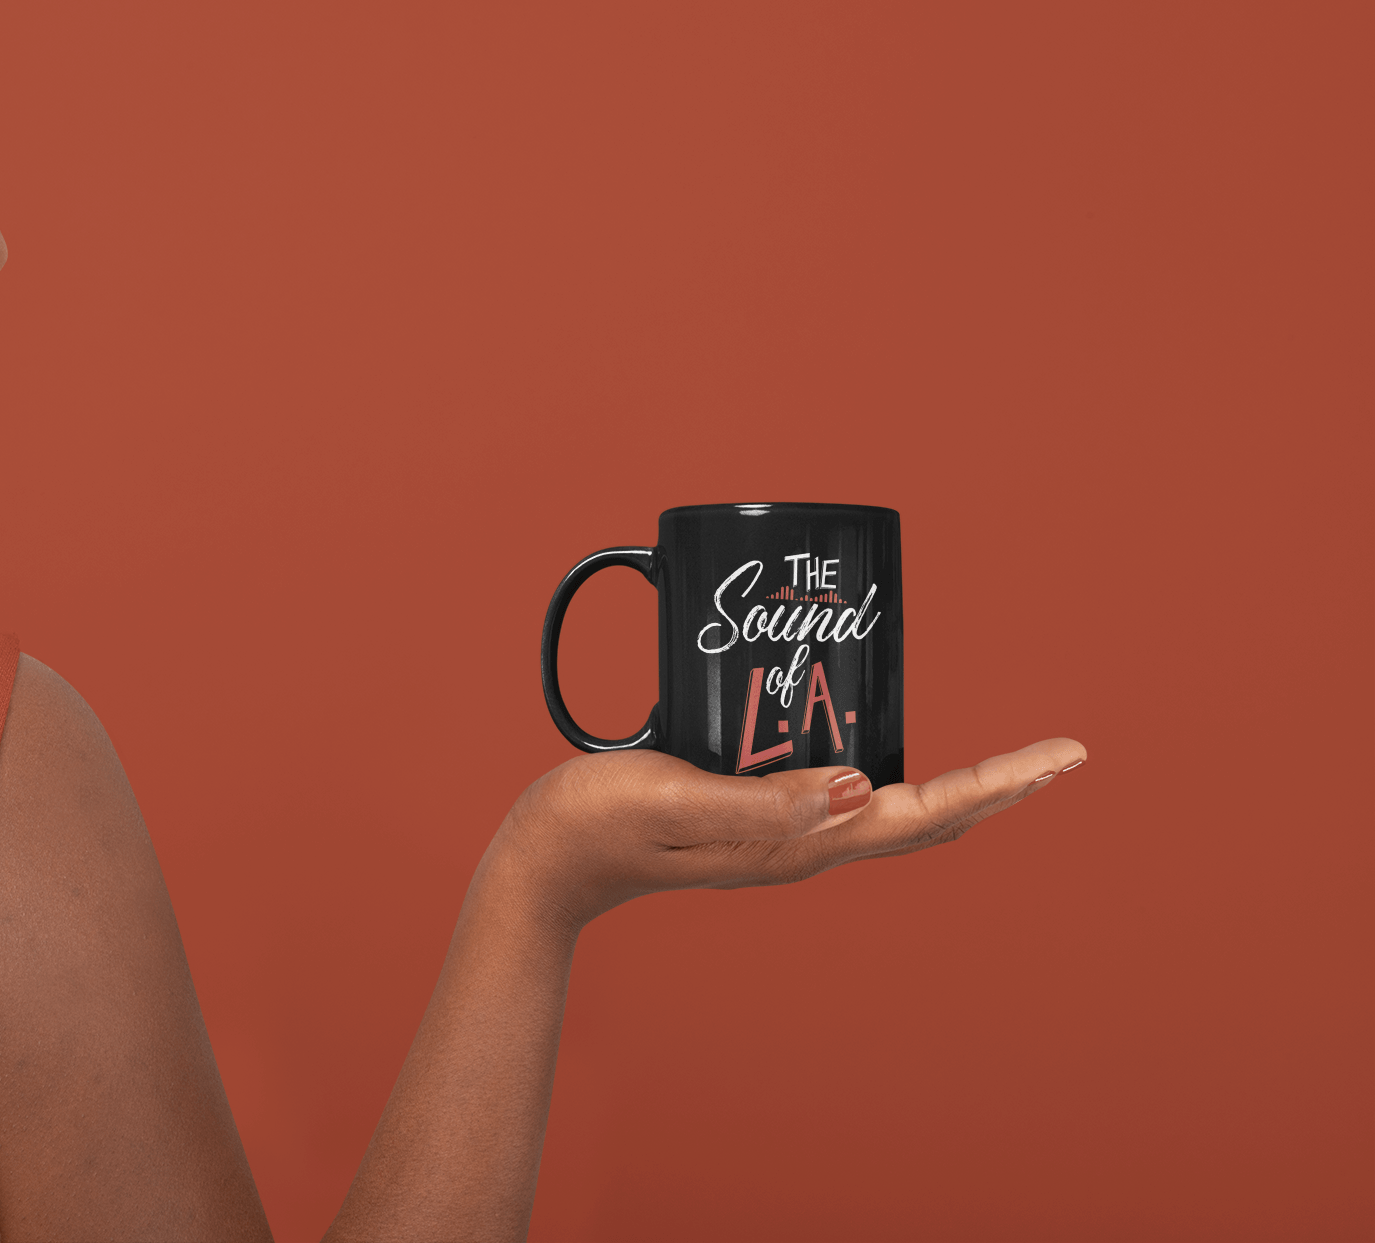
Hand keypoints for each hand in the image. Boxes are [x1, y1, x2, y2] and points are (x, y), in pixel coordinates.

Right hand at [492, 737, 1086, 928]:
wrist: (546, 863)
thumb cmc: (597, 823)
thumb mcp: (672, 800)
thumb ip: (758, 804)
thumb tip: (857, 791)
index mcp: (796, 844)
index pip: (923, 813)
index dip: (999, 783)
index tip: (1064, 754)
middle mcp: (803, 846)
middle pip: (928, 820)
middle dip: (1002, 789)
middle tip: (1064, 755)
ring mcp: (782, 838)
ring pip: (895, 813)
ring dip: (959, 788)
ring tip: (1008, 760)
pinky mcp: (757, 819)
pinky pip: (847, 798)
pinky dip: (894, 774)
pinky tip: (885, 748)